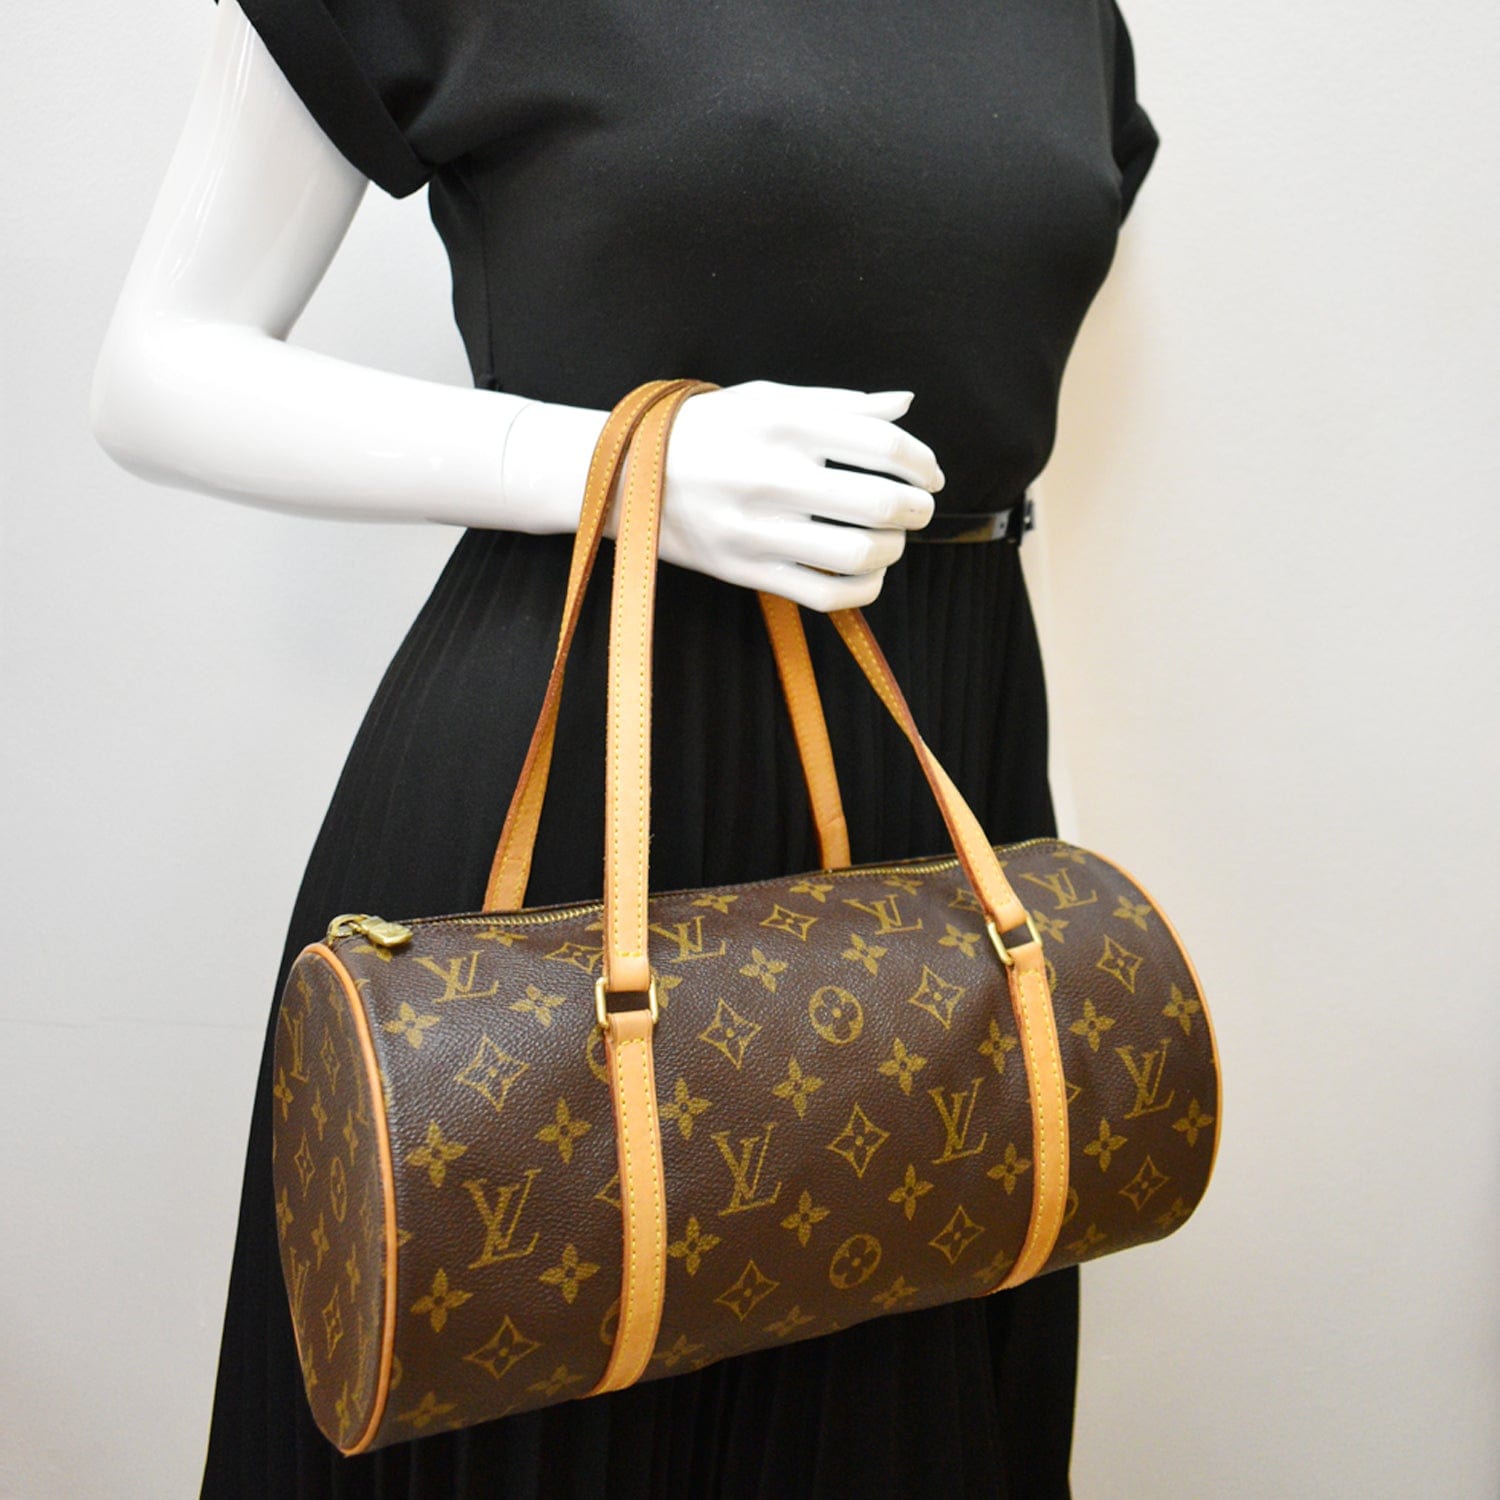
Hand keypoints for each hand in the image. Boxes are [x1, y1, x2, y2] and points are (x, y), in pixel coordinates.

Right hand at [632, 379, 944, 611]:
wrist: (629, 475)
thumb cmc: (710, 430)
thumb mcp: (767, 400)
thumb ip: (839, 404)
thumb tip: (905, 404)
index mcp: (782, 423)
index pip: (882, 446)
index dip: (922, 463)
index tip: (930, 474)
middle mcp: (771, 475)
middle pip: (879, 503)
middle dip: (916, 510)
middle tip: (918, 509)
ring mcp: (757, 528)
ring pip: (857, 554)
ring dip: (892, 550)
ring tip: (892, 540)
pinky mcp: (746, 571)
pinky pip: (825, 594)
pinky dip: (864, 589)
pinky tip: (869, 574)